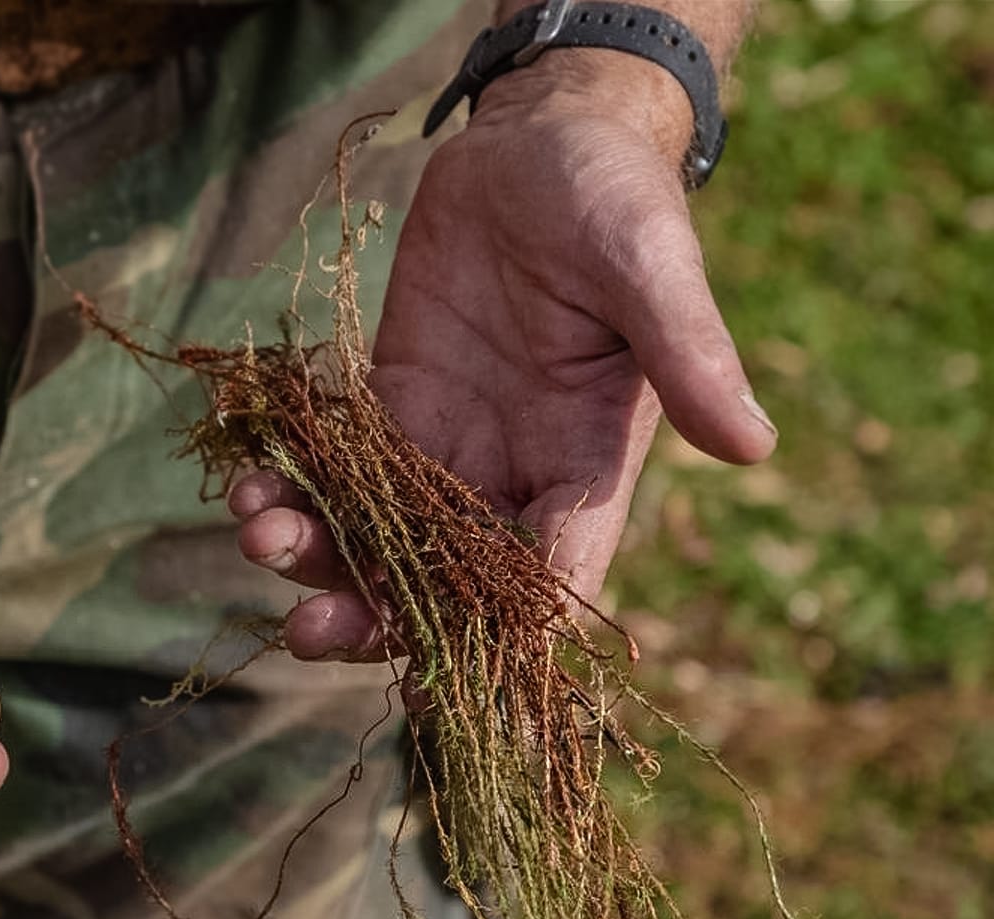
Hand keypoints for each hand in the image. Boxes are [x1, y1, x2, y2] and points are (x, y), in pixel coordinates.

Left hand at [232, 60, 776, 659]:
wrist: (539, 144)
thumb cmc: (613, 197)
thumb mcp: (651, 269)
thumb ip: (688, 356)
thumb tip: (757, 447)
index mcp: (588, 469)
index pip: (550, 582)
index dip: (499, 644)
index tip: (437, 686)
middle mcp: (512, 476)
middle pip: (444, 586)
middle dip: (375, 616)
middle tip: (308, 630)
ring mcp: (444, 446)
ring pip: (378, 539)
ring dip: (318, 555)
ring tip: (259, 533)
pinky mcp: (390, 406)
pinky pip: (337, 472)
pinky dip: (293, 487)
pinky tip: (250, 483)